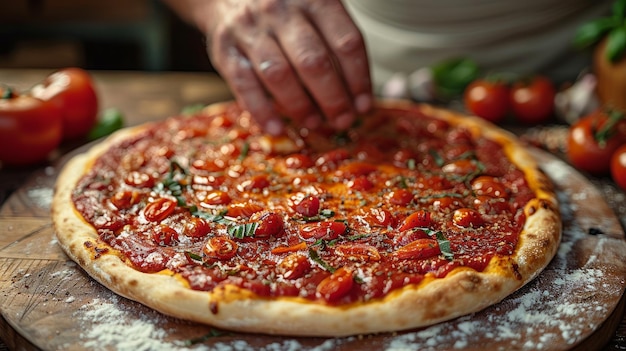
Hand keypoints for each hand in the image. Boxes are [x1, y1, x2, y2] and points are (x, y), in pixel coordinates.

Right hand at [165, 0, 372, 134]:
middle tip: (343, 120)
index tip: (364, 106)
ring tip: (315, 124)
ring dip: (301, 106)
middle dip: (333, 98)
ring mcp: (251, 29)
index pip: (346, 43)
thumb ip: (335, 44)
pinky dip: (262, 111)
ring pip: (279, 75)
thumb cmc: (284, 11)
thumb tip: (358, 97)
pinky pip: (245, 84)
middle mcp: (282, 10)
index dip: (359, 79)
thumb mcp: (314, 10)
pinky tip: (278, 128)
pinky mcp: (225, 49)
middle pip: (314, 61)